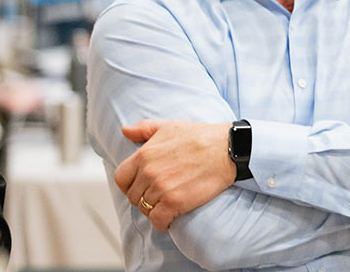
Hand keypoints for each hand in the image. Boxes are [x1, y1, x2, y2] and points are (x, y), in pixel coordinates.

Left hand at [115, 120, 234, 230]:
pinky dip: (162, 223)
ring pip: (146, 209)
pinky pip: (158, 220)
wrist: (228, 149)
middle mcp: (149, 173)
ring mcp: (161, 188)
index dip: (129, 185)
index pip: (121, 178)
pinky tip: (170, 219)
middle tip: (159, 197)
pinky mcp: (175, 202)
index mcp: (144, 155)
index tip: (140, 187)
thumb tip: (125, 130)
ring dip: (155, 210)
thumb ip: (143, 129)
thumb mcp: (169, 126)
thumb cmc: (201, 136)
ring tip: (167, 206)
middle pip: (134, 197)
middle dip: (144, 198)